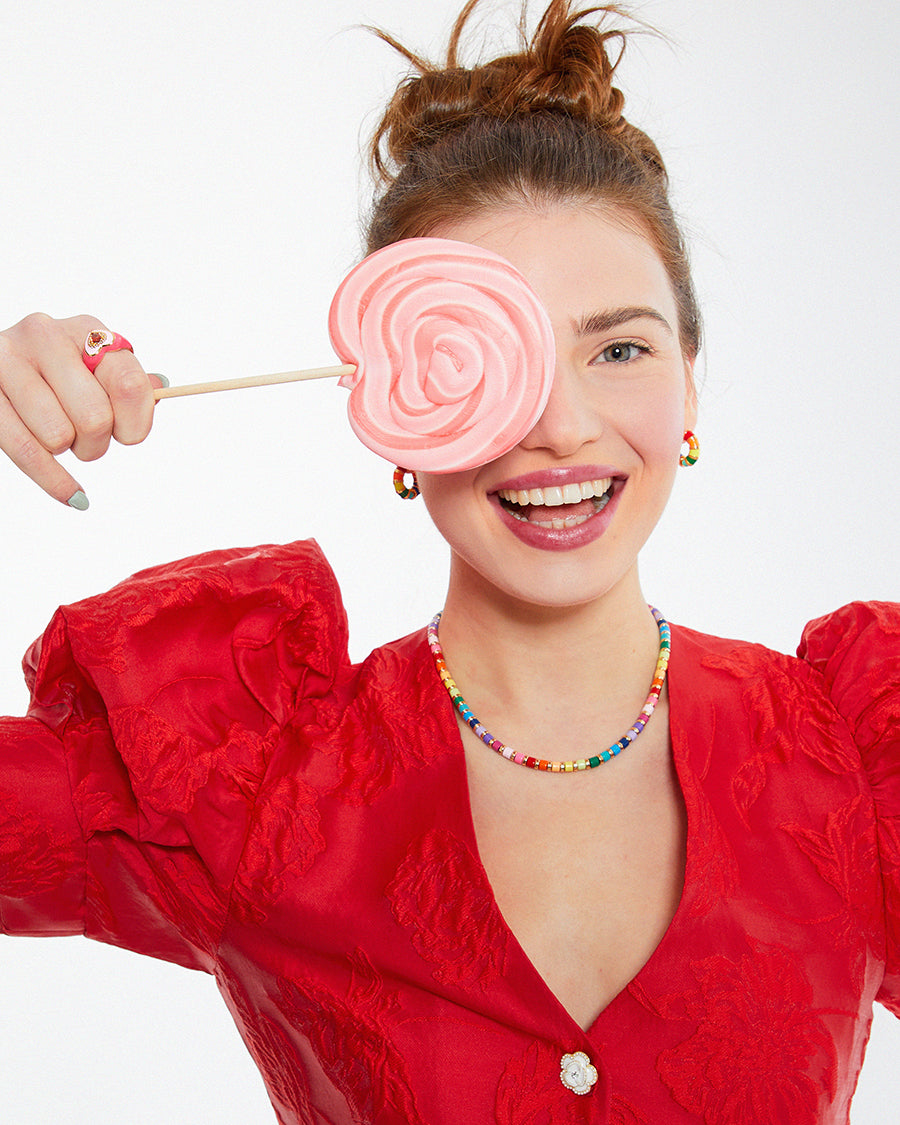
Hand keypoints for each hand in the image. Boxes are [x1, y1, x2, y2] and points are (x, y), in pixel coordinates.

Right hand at [0, 313, 162, 507]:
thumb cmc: (59, 374)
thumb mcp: (97, 370)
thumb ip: (129, 383)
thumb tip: (161, 388)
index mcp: (86, 330)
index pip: (128, 383)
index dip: (137, 421)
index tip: (129, 433)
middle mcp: (45, 336)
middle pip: (95, 417)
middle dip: (98, 442)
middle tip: (89, 439)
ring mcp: (8, 361)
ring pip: (58, 437)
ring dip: (67, 449)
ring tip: (59, 435)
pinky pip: (26, 452)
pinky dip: (55, 481)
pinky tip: (72, 495)